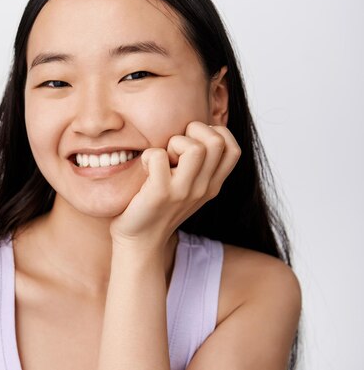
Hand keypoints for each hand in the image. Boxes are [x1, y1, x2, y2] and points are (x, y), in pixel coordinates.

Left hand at [109, 121, 240, 251]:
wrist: (139, 242)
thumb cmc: (158, 207)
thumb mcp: (187, 187)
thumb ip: (198, 165)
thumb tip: (197, 129)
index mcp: (212, 184)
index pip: (233, 148)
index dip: (214, 133)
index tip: (192, 141)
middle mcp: (203, 188)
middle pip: (216, 141)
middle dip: (193, 132)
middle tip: (174, 148)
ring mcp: (183, 192)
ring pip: (195, 148)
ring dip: (174, 142)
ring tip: (163, 157)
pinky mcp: (160, 194)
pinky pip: (158, 157)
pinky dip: (148, 155)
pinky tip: (144, 167)